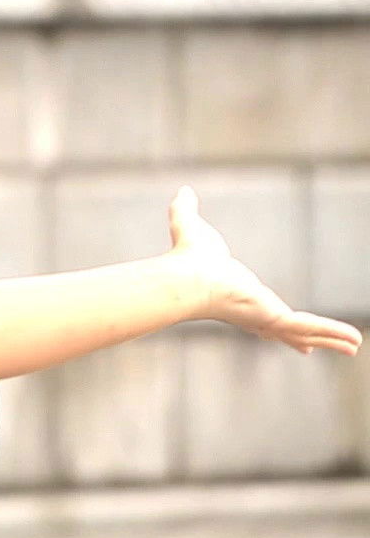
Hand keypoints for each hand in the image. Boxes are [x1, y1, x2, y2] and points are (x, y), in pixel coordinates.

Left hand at [166, 186, 361, 355]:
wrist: (187, 277)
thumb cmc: (187, 256)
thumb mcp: (191, 226)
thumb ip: (186, 209)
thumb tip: (183, 190)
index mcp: (237, 296)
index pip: (257, 309)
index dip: (269, 319)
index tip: (278, 327)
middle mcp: (252, 312)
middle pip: (281, 330)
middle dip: (301, 338)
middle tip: (310, 347)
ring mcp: (265, 319)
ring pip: (304, 332)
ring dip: (330, 338)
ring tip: (354, 347)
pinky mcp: (275, 319)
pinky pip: (311, 327)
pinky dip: (333, 333)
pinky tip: (353, 342)